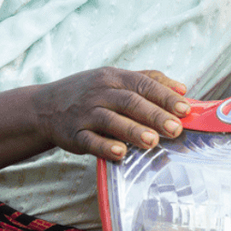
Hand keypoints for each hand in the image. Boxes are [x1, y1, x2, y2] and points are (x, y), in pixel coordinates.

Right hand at [32, 68, 189, 160]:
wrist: (45, 106)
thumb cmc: (91, 93)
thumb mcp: (115, 79)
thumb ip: (148, 80)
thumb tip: (183, 89)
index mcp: (114, 78)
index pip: (143, 84)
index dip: (165, 96)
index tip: (185, 108)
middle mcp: (99, 93)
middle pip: (130, 102)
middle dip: (154, 115)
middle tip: (176, 128)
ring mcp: (85, 113)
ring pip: (111, 120)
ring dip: (133, 130)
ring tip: (153, 141)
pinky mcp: (73, 134)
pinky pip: (89, 140)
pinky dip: (104, 147)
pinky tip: (120, 152)